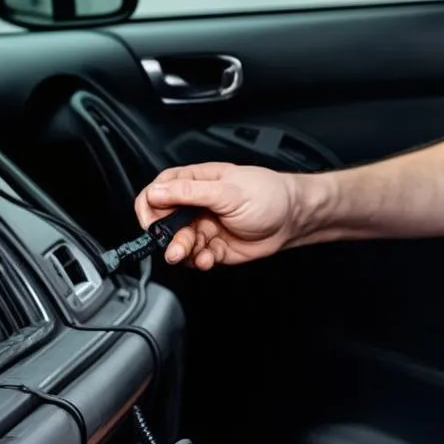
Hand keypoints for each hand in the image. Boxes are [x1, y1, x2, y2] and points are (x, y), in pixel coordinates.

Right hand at [134, 162, 297, 268]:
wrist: (293, 219)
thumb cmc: (268, 195)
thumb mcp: (227, 190)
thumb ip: (190, 192)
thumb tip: (156, 192)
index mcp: (196, 182)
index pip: (158, 191)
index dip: (150, 207)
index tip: (152, 222)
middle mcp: (197, 205)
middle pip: (164, 222)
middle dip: (165, 236)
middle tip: (174, 246)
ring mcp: (205, 226)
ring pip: (179, 243)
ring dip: (181, 251)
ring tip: (190, 254)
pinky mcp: (215, 247)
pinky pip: (196, 257)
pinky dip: (198, 261)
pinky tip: (207, 259)